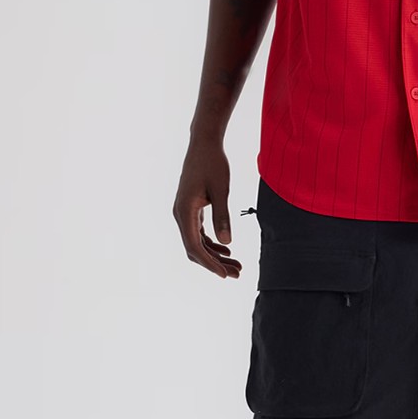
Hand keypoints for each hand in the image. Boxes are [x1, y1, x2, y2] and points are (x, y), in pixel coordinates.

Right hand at [173, 139, 242, 277]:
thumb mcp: (221, 190)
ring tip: (236, 265)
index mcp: (184, 211)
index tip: (225, 274)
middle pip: (195, 249)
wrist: (204, 144)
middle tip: (237, 273)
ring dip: (215, 255)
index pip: (194, 246)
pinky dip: (212, 243)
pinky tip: (227, 249)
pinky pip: (198, 233)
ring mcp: (184, 212)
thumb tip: (227, 243)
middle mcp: (180, 214)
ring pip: (197, 242)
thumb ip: (223, 216)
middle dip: (215, 264)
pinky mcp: (190, 209)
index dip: (209, 263)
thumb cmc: (213, 164)